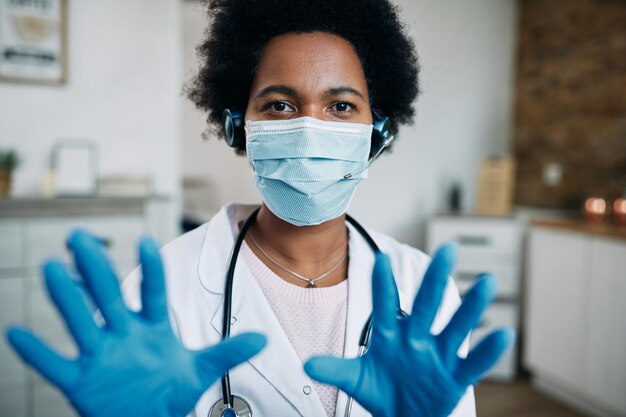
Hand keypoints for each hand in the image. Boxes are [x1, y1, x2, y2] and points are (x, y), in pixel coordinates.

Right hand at [6, 230, 265, 416]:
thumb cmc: (169, 392)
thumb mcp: (200, 371)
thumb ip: (227, 353)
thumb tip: (263, 339)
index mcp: (150, 328)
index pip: (152, 292)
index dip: (150, 269)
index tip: (146, 240)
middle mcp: (122, 334)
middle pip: (108, 296)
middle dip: (95, 268)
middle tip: (80, 236)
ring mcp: (100, 355)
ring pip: (80, 321)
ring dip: (66, 297)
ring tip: (51, 268)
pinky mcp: (81, 381)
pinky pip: (55, 364)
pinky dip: (36, 351)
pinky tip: (15, 332)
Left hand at [304, 243, 513, 416]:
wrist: (403, 416)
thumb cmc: (382, 391)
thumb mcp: (357, 379)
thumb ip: (336, 369)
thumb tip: (307, 364)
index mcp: (391, 335)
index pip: (386, 305)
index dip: (383, 284)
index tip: (380, 258)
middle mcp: (417, 338)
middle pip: (427, 306)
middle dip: (435, 280)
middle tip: (447, 249)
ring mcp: (438, 355)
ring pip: (456, 327)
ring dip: (471, 306)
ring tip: (486, 282)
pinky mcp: (454, 377)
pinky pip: (473, 363)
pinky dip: (488, 351)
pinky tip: (504, 334)